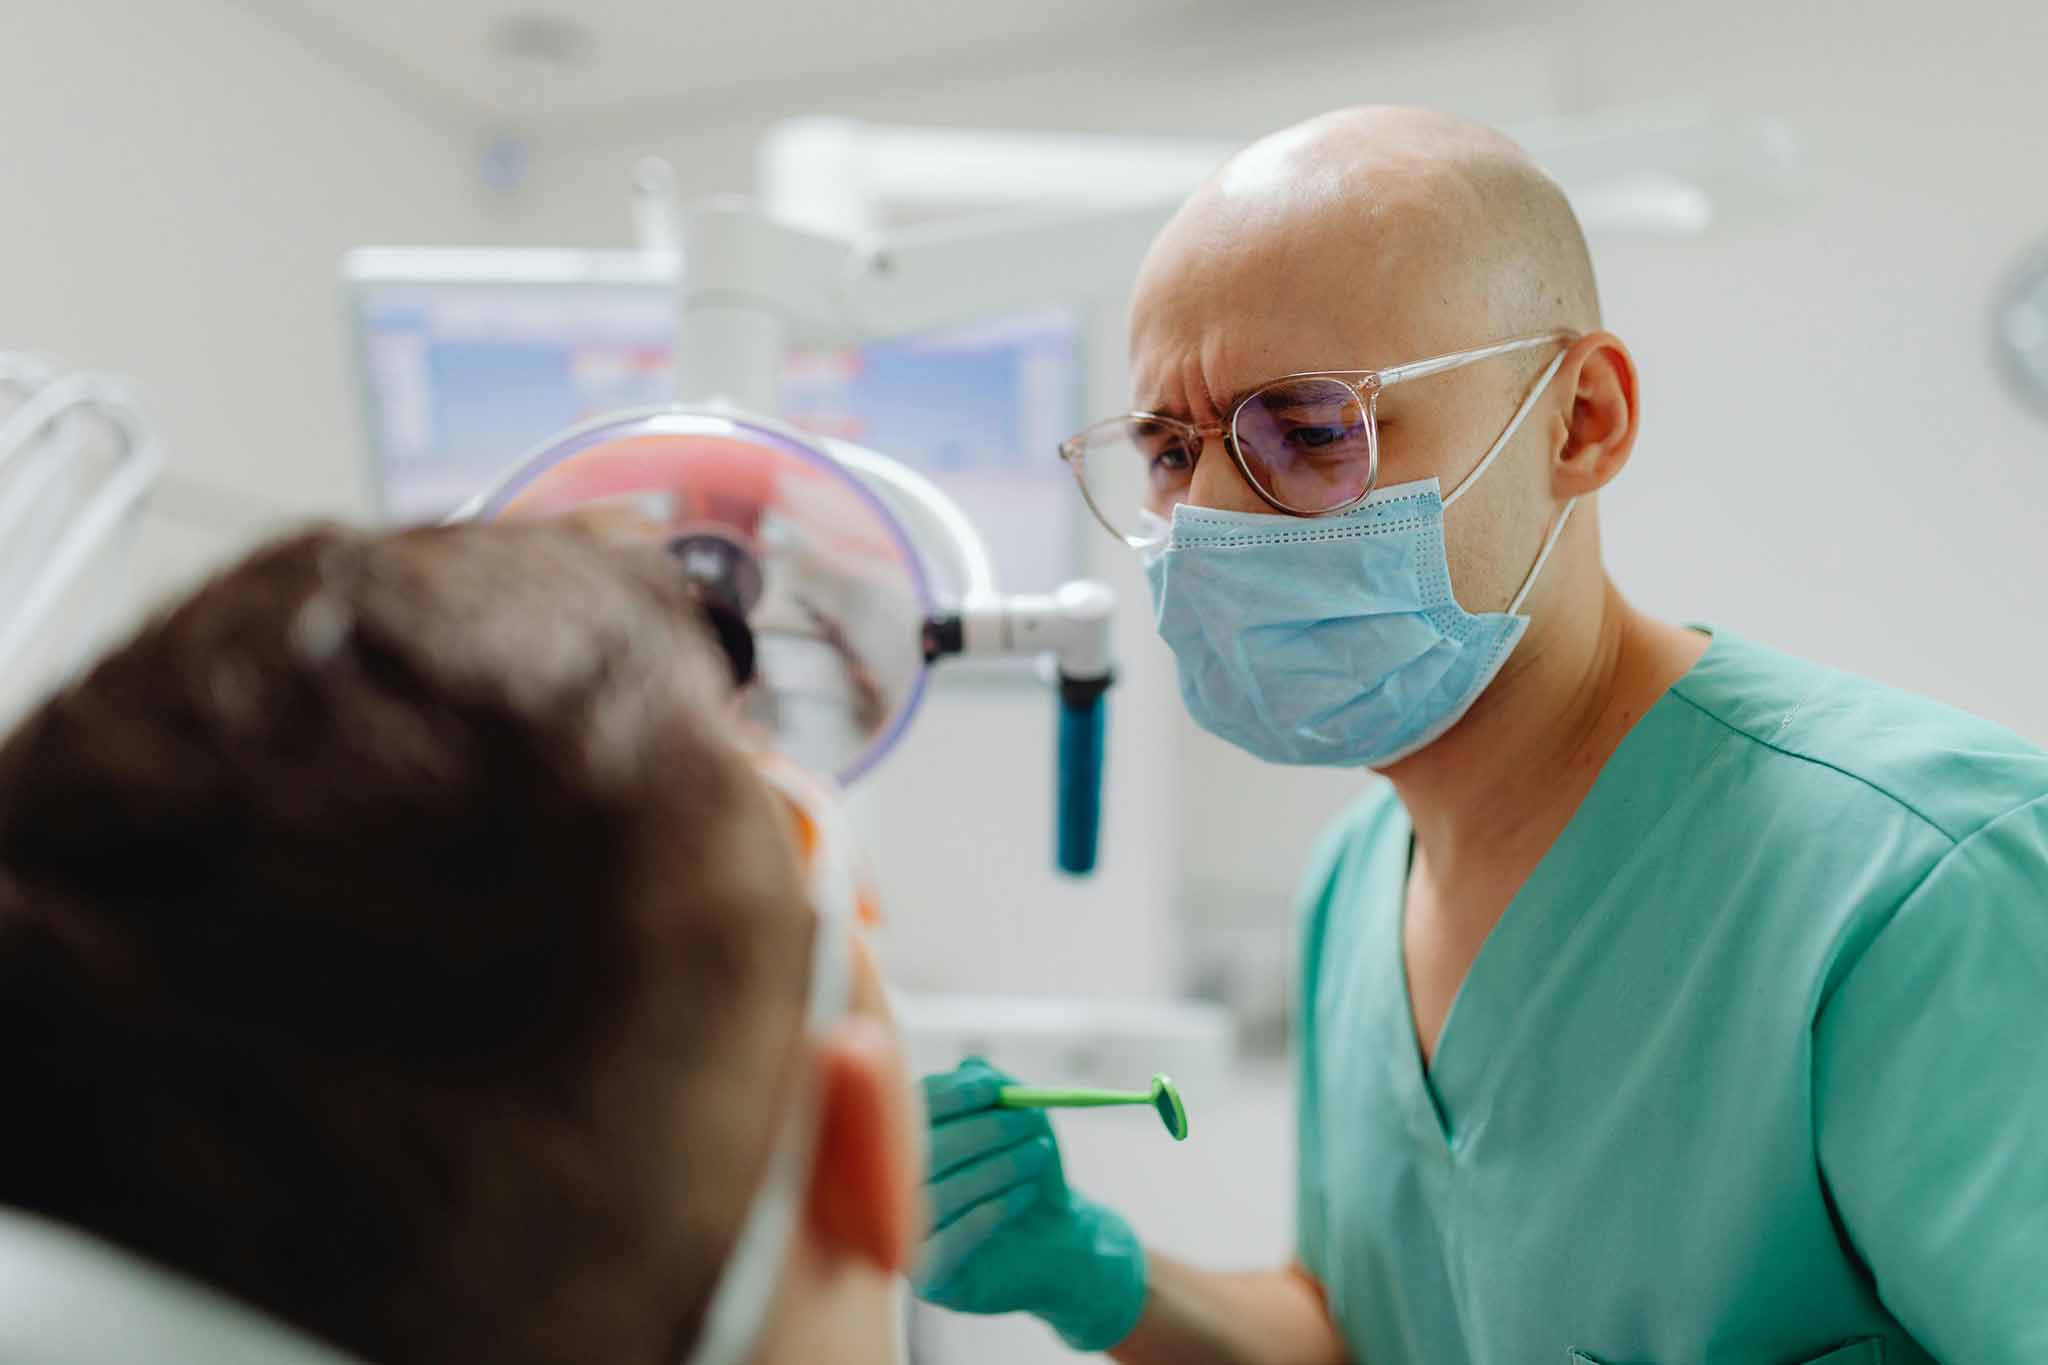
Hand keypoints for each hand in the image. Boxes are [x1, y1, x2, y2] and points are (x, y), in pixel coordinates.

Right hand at [915, 1058, 1147, 1351]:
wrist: (1053, 1239)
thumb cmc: (1023, 1170)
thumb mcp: (1014, 1119)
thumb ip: (991, 1086)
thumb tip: (972, 1069)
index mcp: (899, 1143)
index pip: (909, 1111)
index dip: (952, 1094)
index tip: (996, 1087)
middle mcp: (885, 1192)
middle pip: (923, 1152)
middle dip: (982, 1131)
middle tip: (1028, 1120)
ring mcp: (901, 1238)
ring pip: (939, 1196)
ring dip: (996, 1168)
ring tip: (1037, 1154)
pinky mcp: (927, 1279)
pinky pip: (950, 1241)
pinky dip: (990, 1210)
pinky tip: (1022, 1195)